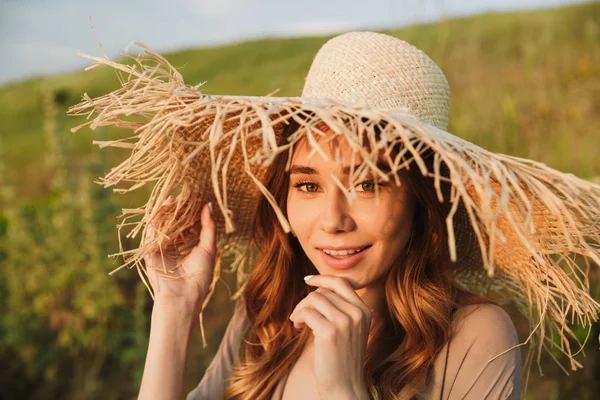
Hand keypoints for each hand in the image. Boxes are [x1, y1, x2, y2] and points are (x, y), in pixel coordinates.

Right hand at [143, 195, 215, 313]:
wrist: (183, 296)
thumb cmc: (200, 275)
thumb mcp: (208, 248)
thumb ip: (208, 226)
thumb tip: (208, 205)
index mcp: (188, 246)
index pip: (188, 225)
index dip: (191, 212)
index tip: (195, 199)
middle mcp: (174, 246)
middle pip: (174, 223)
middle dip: (178, 210)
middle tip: (182, 195)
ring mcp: (161, 249)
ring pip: (162, 226)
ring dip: (165, 212)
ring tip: (171, 199)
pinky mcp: (150, 252)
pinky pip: (151, 233)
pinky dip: (155, 220)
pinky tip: (162, 210)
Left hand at [289, 275, 370, 399]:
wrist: (345, 387)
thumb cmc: (342, 359)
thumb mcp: (349, 329)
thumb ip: (341, 309)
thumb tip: (319, 287)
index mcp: (364, 311)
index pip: (342, 282)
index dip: (323, 278)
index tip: (308, 280)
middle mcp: (357, 313)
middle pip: (324, 291)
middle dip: (307, 300)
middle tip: (299, 314)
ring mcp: (345, 322)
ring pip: (314, 299)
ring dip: (300, 308)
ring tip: (297, 322)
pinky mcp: (330, 332)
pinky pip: (307, 312)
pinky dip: (297, 317)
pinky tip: (297, 327)